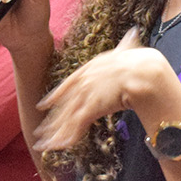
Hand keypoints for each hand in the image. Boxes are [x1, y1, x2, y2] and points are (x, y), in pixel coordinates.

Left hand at [33, 28, 180, 152]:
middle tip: (38, 133)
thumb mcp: (129, 50)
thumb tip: (133, 33)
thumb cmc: (139, 61)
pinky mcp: (91, 109)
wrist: (142, 71)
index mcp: (89, 69)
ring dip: (53, 135)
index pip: (66, 85)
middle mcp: (83, 83)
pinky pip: (76, 126)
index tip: (43, 105)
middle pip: (62, 106)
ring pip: (65, 119)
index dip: (54, 97)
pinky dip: (67, 138)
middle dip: (50, 122)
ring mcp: (86, 96)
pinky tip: (59, 147)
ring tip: (42, 145)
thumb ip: (127, 46)